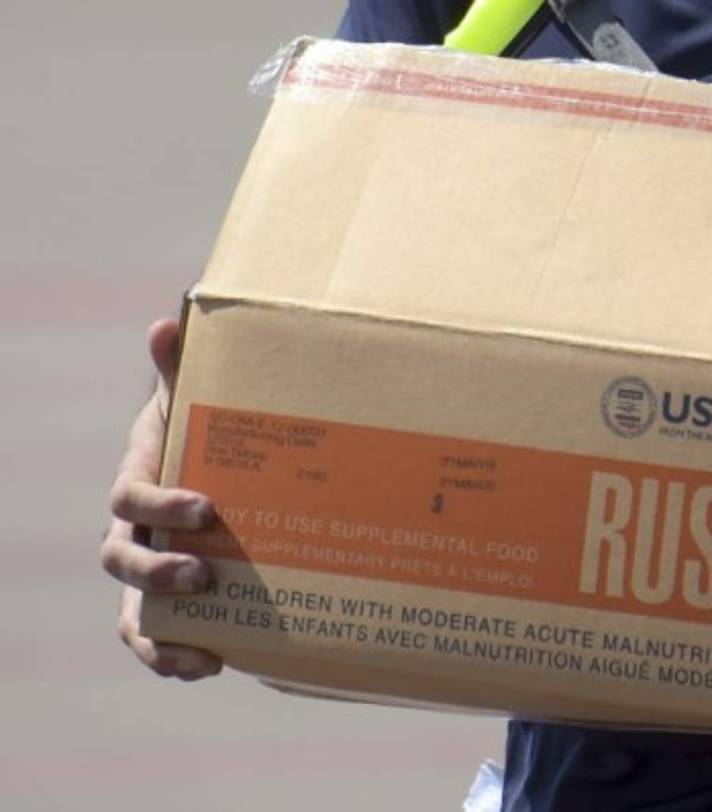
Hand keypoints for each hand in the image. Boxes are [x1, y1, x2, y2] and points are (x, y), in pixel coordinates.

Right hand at [100, 319, 222, 679]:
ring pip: (132, 610)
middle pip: (122, 559)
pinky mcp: (167, 605)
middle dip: (159, 570)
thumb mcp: (196, 402)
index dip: (158, 504)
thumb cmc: (206, 434)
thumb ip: (182, 369)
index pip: (129, 496)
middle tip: (206, 574)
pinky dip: (173, 657)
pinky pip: (153, 639)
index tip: (208, 508)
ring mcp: (147, 572)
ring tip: (202, 646)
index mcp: (138, 479)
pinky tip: (214, 663)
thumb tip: (167, 322)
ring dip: (161, 631)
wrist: (223, 475)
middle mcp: (133, 532)